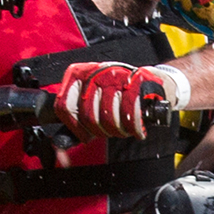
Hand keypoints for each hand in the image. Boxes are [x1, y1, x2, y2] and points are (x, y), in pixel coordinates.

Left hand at [52, 60, 180, 136]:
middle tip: (110, 131)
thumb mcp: (95, 97)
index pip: (64, 105)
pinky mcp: (136, 83)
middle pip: (88, 116)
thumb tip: (62, 141)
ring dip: (118, 131)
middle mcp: (95, 72)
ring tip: (124, 128)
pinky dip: (134, 128)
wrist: (151, 82)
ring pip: (108, 118)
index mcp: (79, 73)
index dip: (74, 127)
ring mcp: (116, 76)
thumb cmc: (120, 93)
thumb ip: (78, 114)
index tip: (85, 135)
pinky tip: (137, 129)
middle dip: (101, 131)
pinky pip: (129, 115)